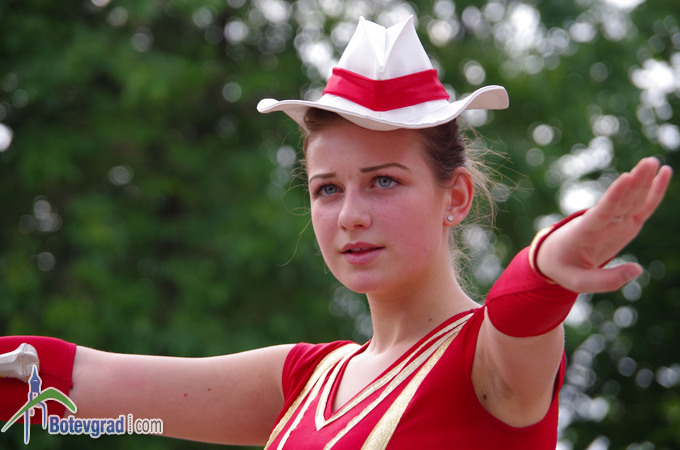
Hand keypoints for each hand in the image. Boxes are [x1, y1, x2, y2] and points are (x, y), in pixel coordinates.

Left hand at [536, 157, 672, 292]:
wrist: (554, 255)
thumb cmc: (564, 268)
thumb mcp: (578, 282)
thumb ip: (606, 281)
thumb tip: (638, 269)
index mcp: (585, 233)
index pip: (601, 213)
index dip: (613, 197)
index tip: (625, 177)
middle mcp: (601, 224)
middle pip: (621, 202)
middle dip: (634, 183)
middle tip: (648, 162)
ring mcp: (614, 222)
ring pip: (631, 200)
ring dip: (642, 181)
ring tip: (652, 162)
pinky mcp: (625, 223)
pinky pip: (642, 206)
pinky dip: (653, 191)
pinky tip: (663, 173)